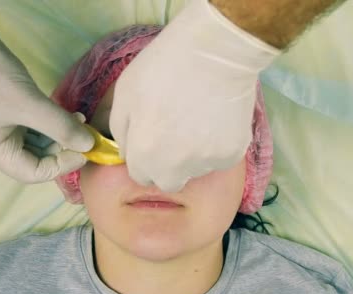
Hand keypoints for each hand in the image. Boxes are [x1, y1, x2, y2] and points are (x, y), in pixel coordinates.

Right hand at [0, 0, 93, 182]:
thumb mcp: (29, 103)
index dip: (62, 165)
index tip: (85, 150)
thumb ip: (60, 126)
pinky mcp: (6, 109)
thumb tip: (89, 144)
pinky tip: (67, 113)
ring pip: (37, 141)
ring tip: (79, 120)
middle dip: (63, 149)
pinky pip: (33, 124)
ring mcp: (0, 126)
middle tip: (86, 135)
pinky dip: (51, 122)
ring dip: (59, 134)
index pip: (33, 173)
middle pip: (37, 159)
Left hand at [110, 0, 278, 191]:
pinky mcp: (231, 155)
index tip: (154, 139)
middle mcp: (174, 167)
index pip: (141, 176)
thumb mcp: (124, 94)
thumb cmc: (164, 67)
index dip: (146, 157)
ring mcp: (205, 163)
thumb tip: (128, 153)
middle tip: (176, 134)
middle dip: (169, 165)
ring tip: (198, 118)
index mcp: (144, 154)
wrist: (215, 52)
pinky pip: (220, 159)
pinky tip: (217, 118)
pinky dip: (218, 145)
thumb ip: (121, 131)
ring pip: (196, 170)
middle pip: (169, 181)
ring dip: (194, 154)